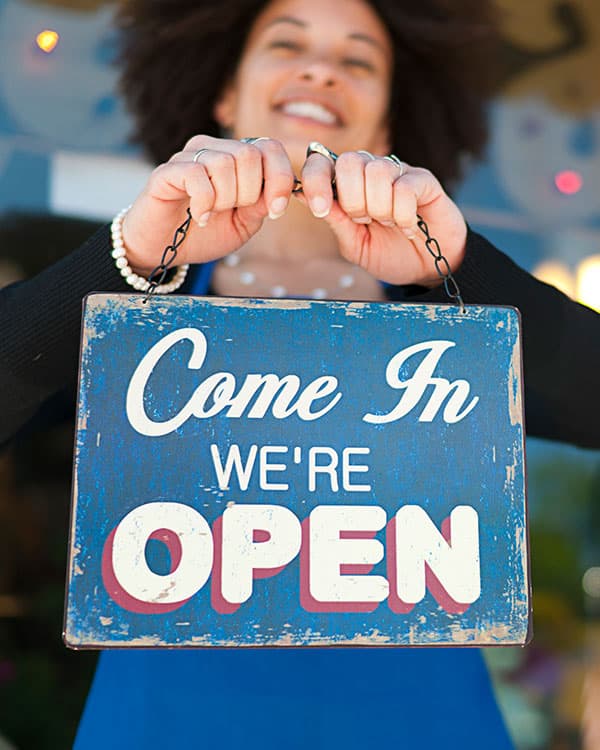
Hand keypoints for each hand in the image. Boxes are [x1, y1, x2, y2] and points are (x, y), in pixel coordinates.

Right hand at [121, 136, 294, 274]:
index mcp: (237, 159)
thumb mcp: (243, 224)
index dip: (280, 178)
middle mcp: (214, 150)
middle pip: (249, 154)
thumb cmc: (204, 234)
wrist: (164, 249)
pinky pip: (196, 175)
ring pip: (225, 162)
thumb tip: (277, 192)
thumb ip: (260, 205)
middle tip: (232, 211)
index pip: (270, 148)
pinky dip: (204, 202)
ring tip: (212, 214)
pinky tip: (199, 216)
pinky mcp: (167, 171)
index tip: (275, 211)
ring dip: (225, 198)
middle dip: (249, 193)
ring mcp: (189, 157)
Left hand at [298, 149, 466, 286]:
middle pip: (350, 161)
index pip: (323, 163)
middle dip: (352, 199)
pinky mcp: (423, 180)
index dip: (315, 181)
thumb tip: (301, 193)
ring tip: (389, 224)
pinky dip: (402, 213)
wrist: (427, 269)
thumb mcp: (354, 243)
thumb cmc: (389, 254)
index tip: (319, 209)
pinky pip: (404, 186)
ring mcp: (398, 173)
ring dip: (379, 208)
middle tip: (364, 221)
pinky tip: (408, 226)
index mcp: (349, 185)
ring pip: (377, 171)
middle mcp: (371, 172)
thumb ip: (334, 219)